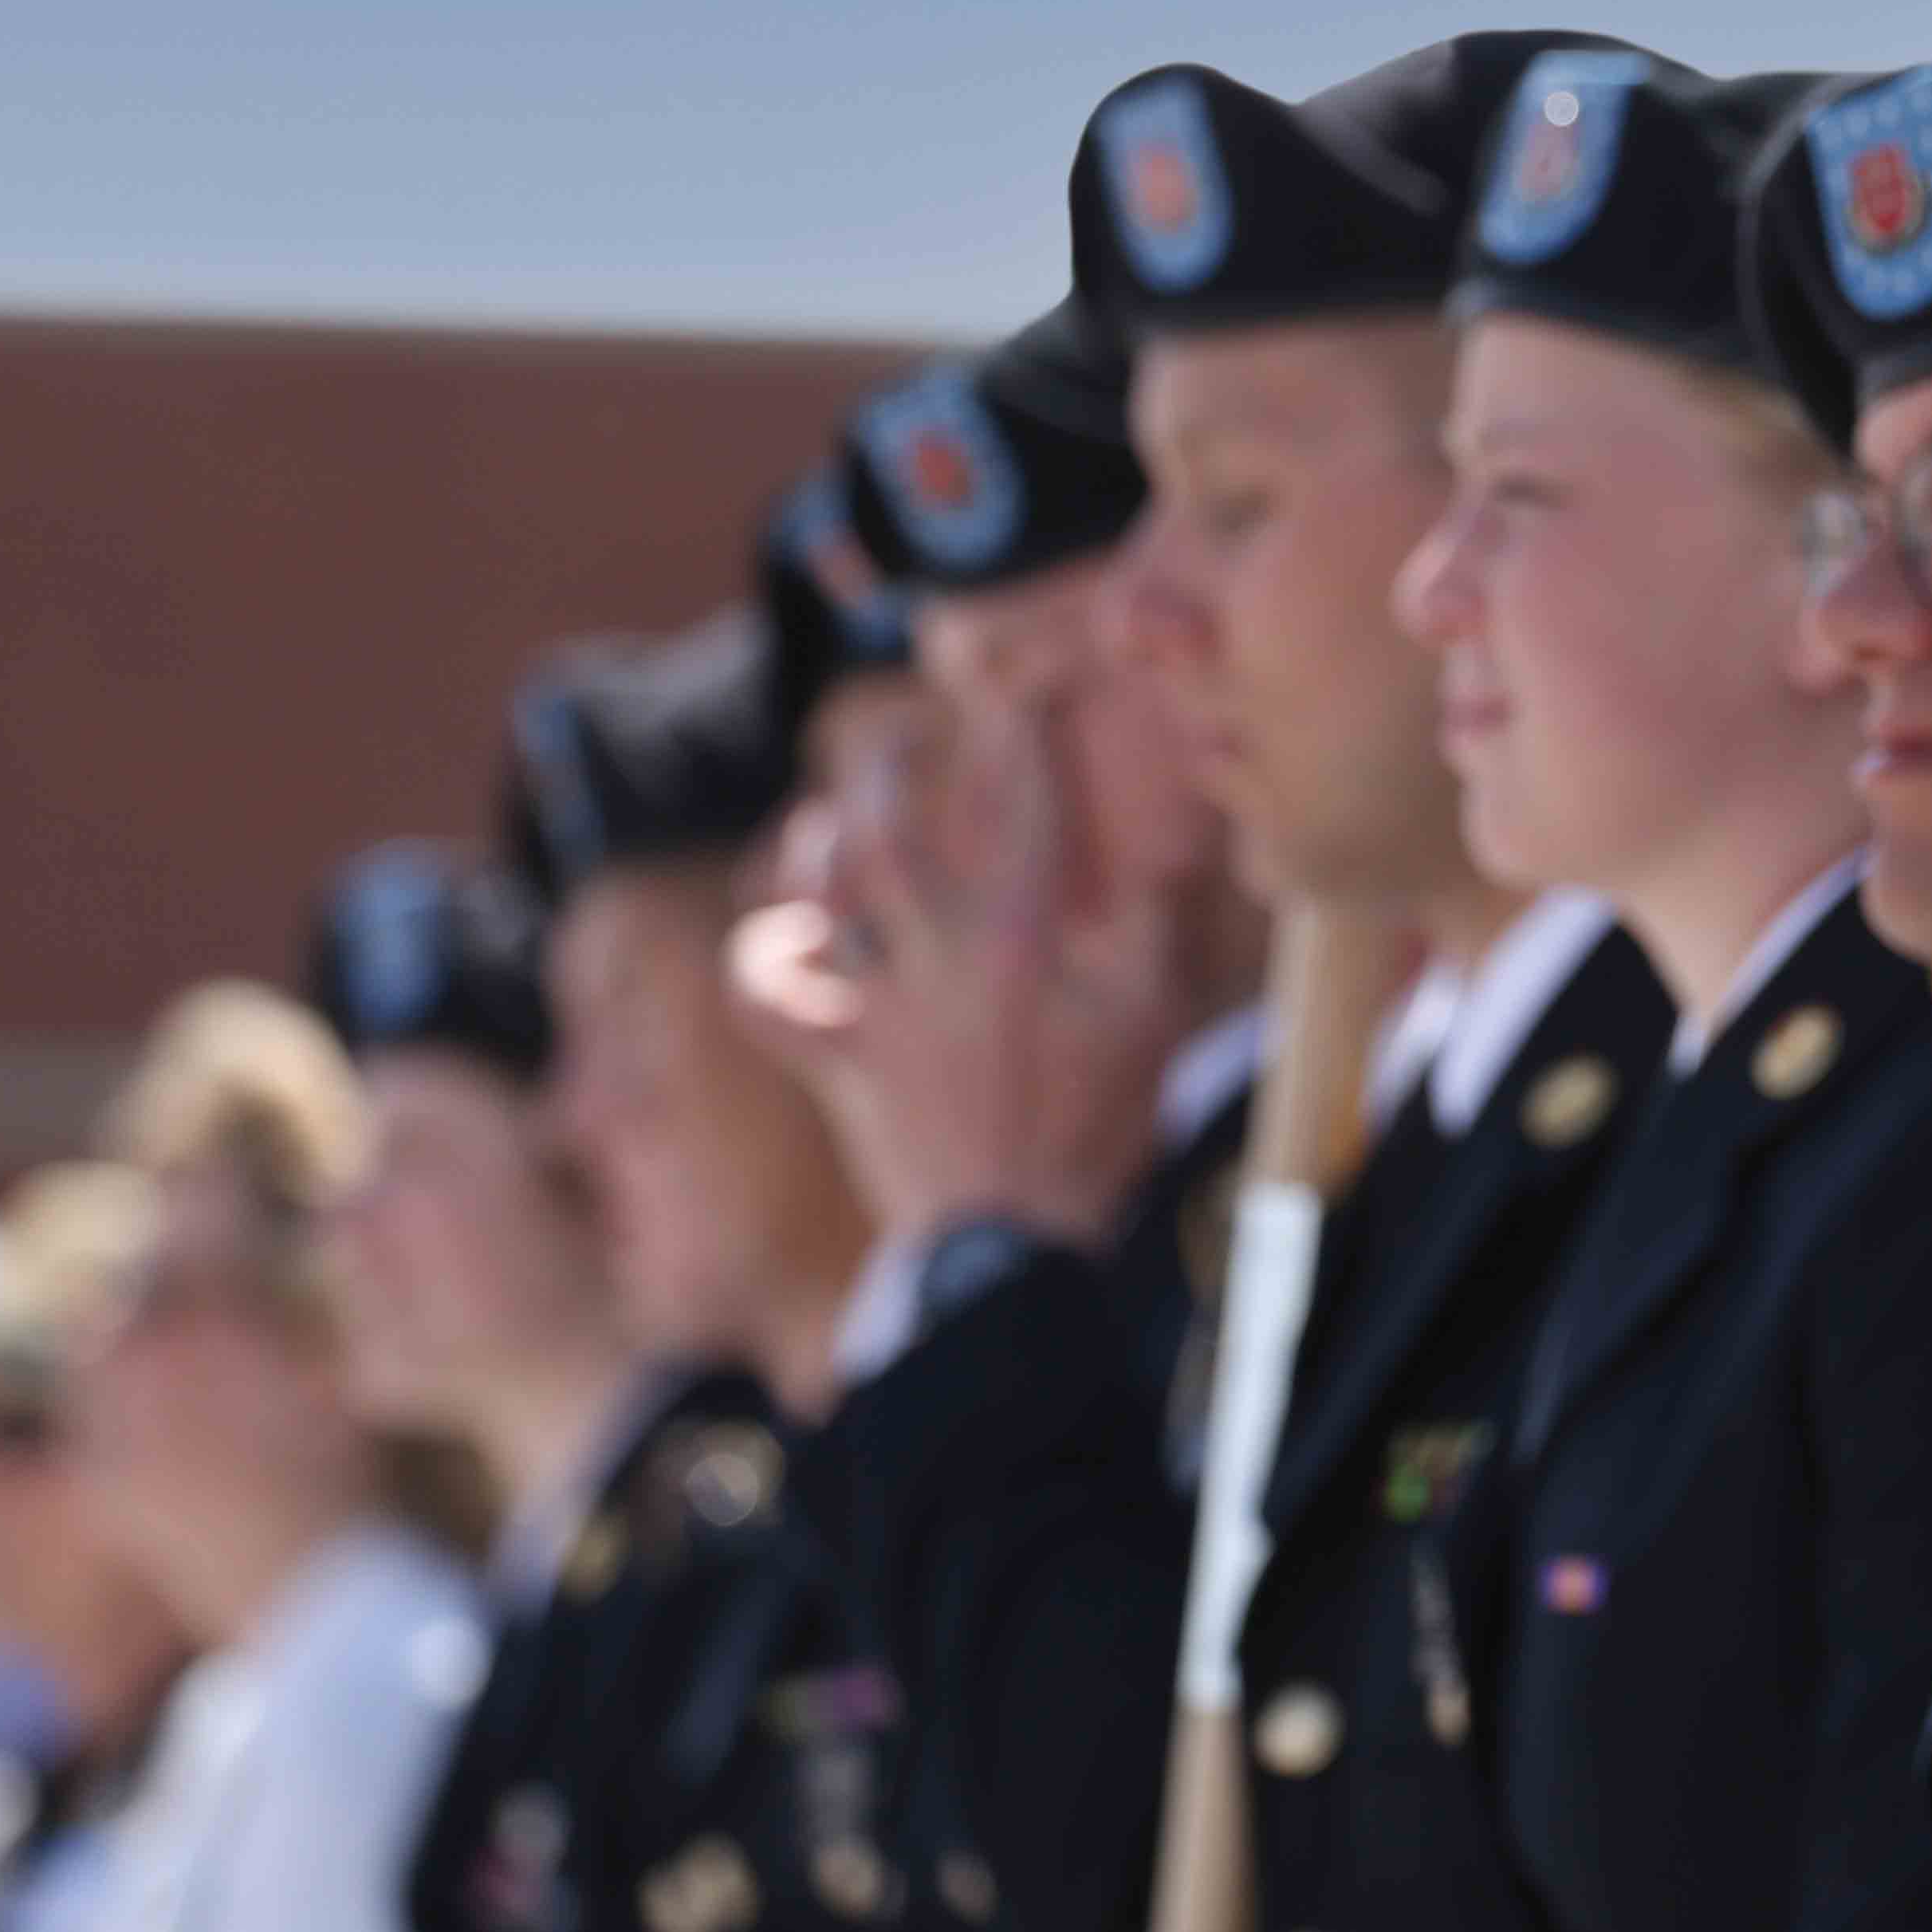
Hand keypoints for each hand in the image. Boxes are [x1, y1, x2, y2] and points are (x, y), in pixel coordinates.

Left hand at [810, 684, 1178, 1247]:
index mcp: (1016, 936)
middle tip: (898, 738)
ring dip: (811, 847)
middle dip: (886, 768)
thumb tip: (1172, 855)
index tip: (1029, 689)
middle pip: (885, 832)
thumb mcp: (1150, 1023)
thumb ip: (1154, 931)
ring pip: (814, 901)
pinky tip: (773, 939)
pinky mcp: (838, 1063)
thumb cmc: (1091, 1130)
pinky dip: (760, 965)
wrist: (1007, 1242)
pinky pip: (769, 1004)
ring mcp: (873, 1008)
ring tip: (822, 816)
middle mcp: (931, 955)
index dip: (1025, 732)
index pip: (1022, 803)